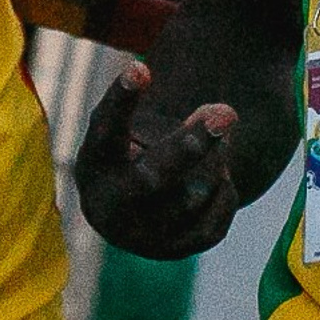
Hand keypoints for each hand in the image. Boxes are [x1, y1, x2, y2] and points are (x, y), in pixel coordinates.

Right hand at [75, 62, 242, 256]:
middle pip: (155, 175)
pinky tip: (218, 179)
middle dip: (191, 144)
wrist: (127, 211)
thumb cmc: (127, 155)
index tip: (141, 68)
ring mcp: (141, 236)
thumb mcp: (127, 132)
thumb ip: (161, 117)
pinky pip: (216, 218)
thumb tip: (221, 116)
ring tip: (215, 141)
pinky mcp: (173, 251)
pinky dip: (224, 193)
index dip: (122, 100)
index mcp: (94, 165)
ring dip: (214, 162)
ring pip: (195, 194)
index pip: (106, 130)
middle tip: (225, 112)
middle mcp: (110, 207)